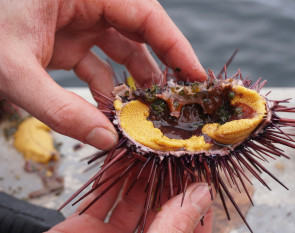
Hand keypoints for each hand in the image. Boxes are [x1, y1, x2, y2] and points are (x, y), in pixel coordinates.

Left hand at [0, 0, 206, 149]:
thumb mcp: (14, 69)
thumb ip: (60, 108)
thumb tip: (105, 139)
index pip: (147, 16)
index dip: (176, 47)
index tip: (196, 76)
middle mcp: (88, 3)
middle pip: (140, 34)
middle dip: (159, 68)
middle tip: (176, 99)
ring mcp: (77, 23)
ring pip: (121, 51)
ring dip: (133, 83)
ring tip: (146, 112)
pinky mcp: (67, 41)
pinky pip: (97, 63)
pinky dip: (106, 87)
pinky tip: (109, 111)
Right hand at [47, 168, 213, 232]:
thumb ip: (176, 227)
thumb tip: (203, 194)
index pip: (188, 229)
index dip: (196, 204)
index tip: (200, 178)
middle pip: (159, 209)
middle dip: (166, 182)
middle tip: (173, 155)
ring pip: (129, 200)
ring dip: (137, 175)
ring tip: (148, 151)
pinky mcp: (83, 229)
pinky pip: (99, 199)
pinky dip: (108, 179)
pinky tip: (118, 159)